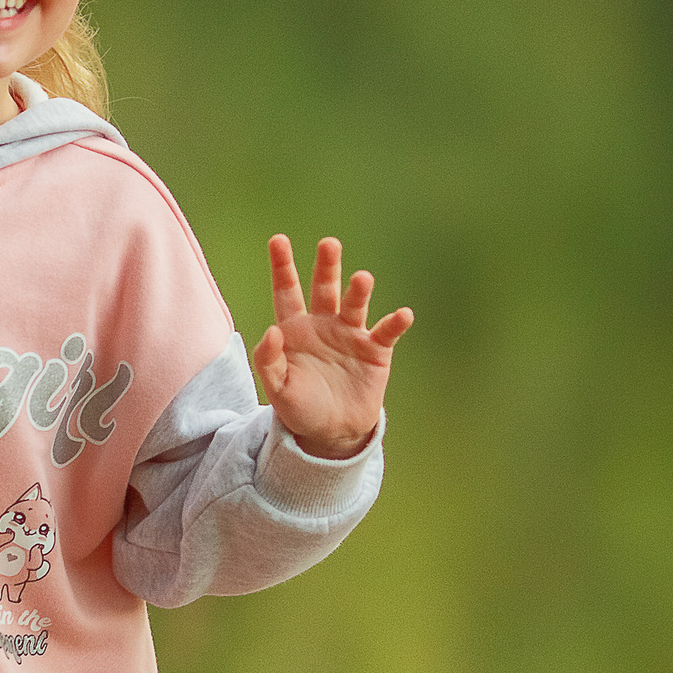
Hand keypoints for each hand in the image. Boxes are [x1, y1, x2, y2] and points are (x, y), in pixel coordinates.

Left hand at [254, 235, 413, 459]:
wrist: (332, 432)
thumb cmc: (299, 406)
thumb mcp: (277, 387)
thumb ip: (269, 359)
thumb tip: (272, 331)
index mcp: (294, 328)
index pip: (287, 291)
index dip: (282, 266)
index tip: (278, 240)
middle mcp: (323, 324)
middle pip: (324, 289)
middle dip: (327, 266)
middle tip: (329, 244)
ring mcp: (351, 335)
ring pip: (355, 306)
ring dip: (359, 292)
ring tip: (362, 279)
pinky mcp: (375, 351)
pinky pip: (385, 333)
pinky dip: (395, 323)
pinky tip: (403, 314)